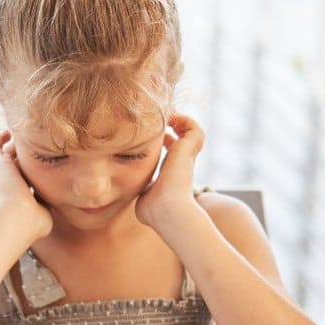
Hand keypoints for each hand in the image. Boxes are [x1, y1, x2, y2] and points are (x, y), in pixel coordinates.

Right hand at [0, 131, 52, 240]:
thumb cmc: (34, 221)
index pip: (26, 182)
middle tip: (34, 145)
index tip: (43, 167)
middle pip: (17, 166)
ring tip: (21, 133)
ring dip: (13, 147)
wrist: (18, 218)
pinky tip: (7, 132)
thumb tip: (57, 201)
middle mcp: (11, 184)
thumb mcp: (46, 213)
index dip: (32, 175)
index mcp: (21, 195)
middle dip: (23, 158)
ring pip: (6, 156)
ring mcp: (4, 175)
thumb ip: (49, 205)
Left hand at [135, 114, 204, 231]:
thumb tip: (130, 192)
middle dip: (173, 128)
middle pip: (183, 141)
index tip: (151, 137)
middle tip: (160, 120)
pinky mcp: (188, 150)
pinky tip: (170, 119)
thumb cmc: (153, 209)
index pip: (172, 153)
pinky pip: (194, 129)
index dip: (164, 142)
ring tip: (166, 115)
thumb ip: (140, 189)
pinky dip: (184, 120)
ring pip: (192, 133)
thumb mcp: (143, 196)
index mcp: (171, 173)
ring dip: (180, 121)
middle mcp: (181, 164)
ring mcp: (186, 157)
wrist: (166, 209)